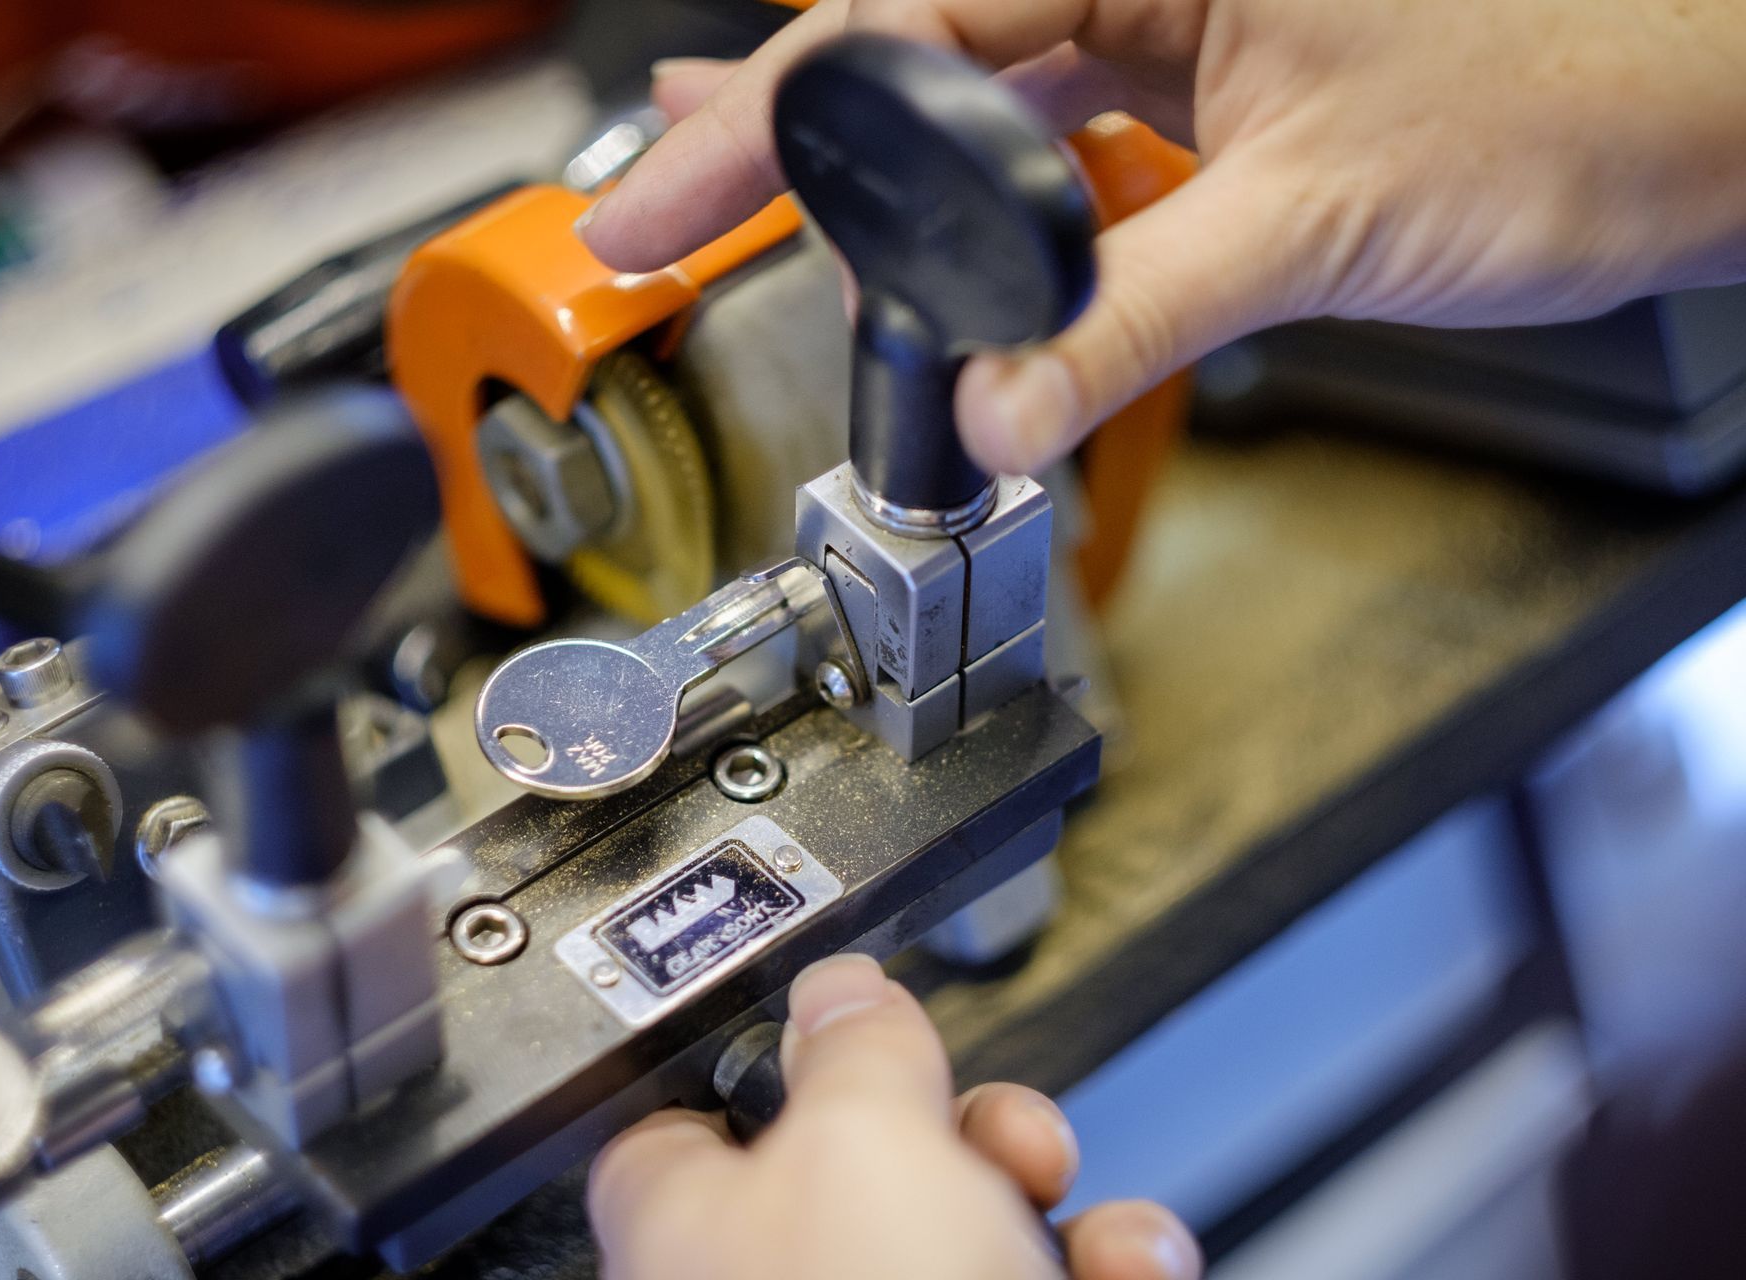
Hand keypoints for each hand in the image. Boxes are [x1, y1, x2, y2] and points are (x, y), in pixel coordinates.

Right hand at [579, 0, 1745, 474]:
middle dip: (773, 143)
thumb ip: (1129, 320)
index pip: (899, 30)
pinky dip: (965, 196)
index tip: (648, 198)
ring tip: (718, 206)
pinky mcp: (1203, 91)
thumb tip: (991, 413)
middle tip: (656, 226)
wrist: (1698, 130)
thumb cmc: (1573, 108)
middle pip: (904, 53)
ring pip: (964, 96)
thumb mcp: (1314, 223)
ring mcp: (1171, 23)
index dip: (755, 124)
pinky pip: (1045, 138)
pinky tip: (895, 225)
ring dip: (855, 168)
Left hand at [587, 954, 1199, 1279]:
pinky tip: (1134, 1266)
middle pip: (869, 1162)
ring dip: (1056, 1205)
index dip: (785, 1057)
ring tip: (1090, 1220)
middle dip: (970, 1131)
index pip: (696, 1115)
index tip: (865, 1022)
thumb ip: (854, 1045)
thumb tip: (837, 984)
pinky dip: (1106, 1271)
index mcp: (695, 1220)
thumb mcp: (864, 1141)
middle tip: (1006, 1140)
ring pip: (974, 1234)